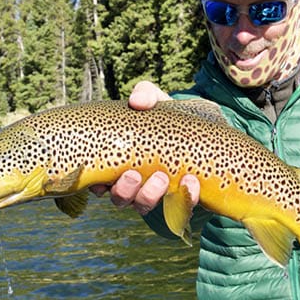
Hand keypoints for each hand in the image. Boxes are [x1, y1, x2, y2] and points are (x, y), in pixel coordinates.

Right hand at [90, 81, 199, 212]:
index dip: (97, 187)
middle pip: (120, 199)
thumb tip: (137, 102)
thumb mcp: (156, 101)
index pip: (100, 183)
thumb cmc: (168, 116)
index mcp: (121, 162)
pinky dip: (185, 195)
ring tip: (161, 177)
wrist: (202, 127)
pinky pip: (182, 204)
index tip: (100, 182)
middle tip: (133, 175)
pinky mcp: (184, 196)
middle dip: (124, 191)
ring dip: (150, 195)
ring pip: (144, 205)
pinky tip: (190, 181)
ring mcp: (159, 192)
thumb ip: (145, 94)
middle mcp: (136, 183)